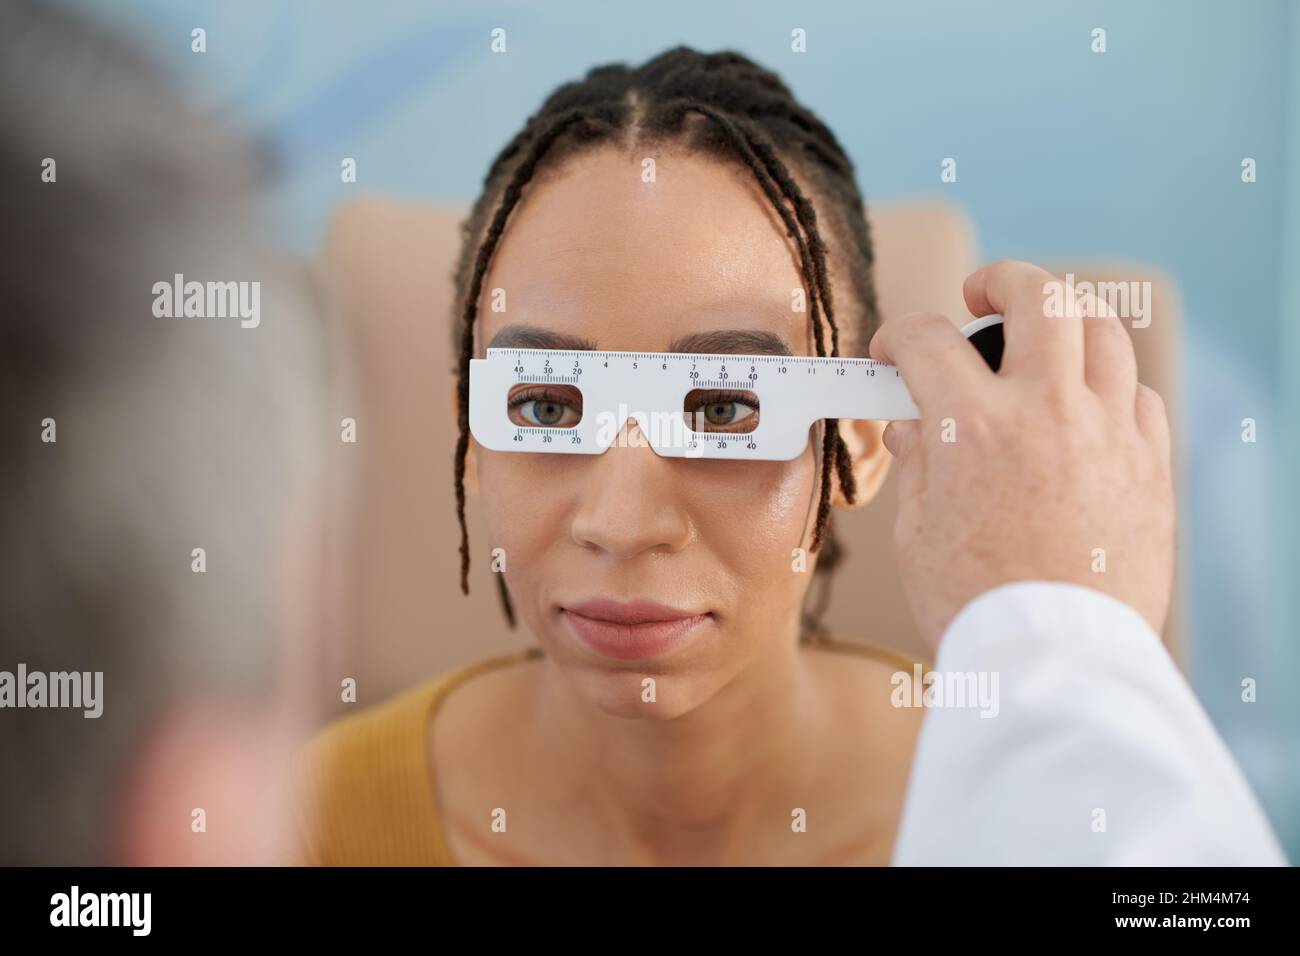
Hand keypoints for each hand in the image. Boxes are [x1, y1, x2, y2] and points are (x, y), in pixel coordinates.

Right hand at [868, 260, 1175, 653]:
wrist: (1055, 661)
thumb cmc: (978, 608)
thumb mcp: (918, 533)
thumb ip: (920, 463)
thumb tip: (916, 426)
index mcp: (975, 428)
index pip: (927, 340)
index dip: (899, 335)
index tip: (894, 351)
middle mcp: (1048, 413)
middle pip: (1041, 297)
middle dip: (1003, 279)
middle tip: (981, 293)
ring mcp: (1109, 434)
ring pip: (1103, 332)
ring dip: (1064, 320)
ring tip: (1041, 337)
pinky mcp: (1150, 466)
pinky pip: (1138, 394)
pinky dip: (1106, 384)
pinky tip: (1084, 406)